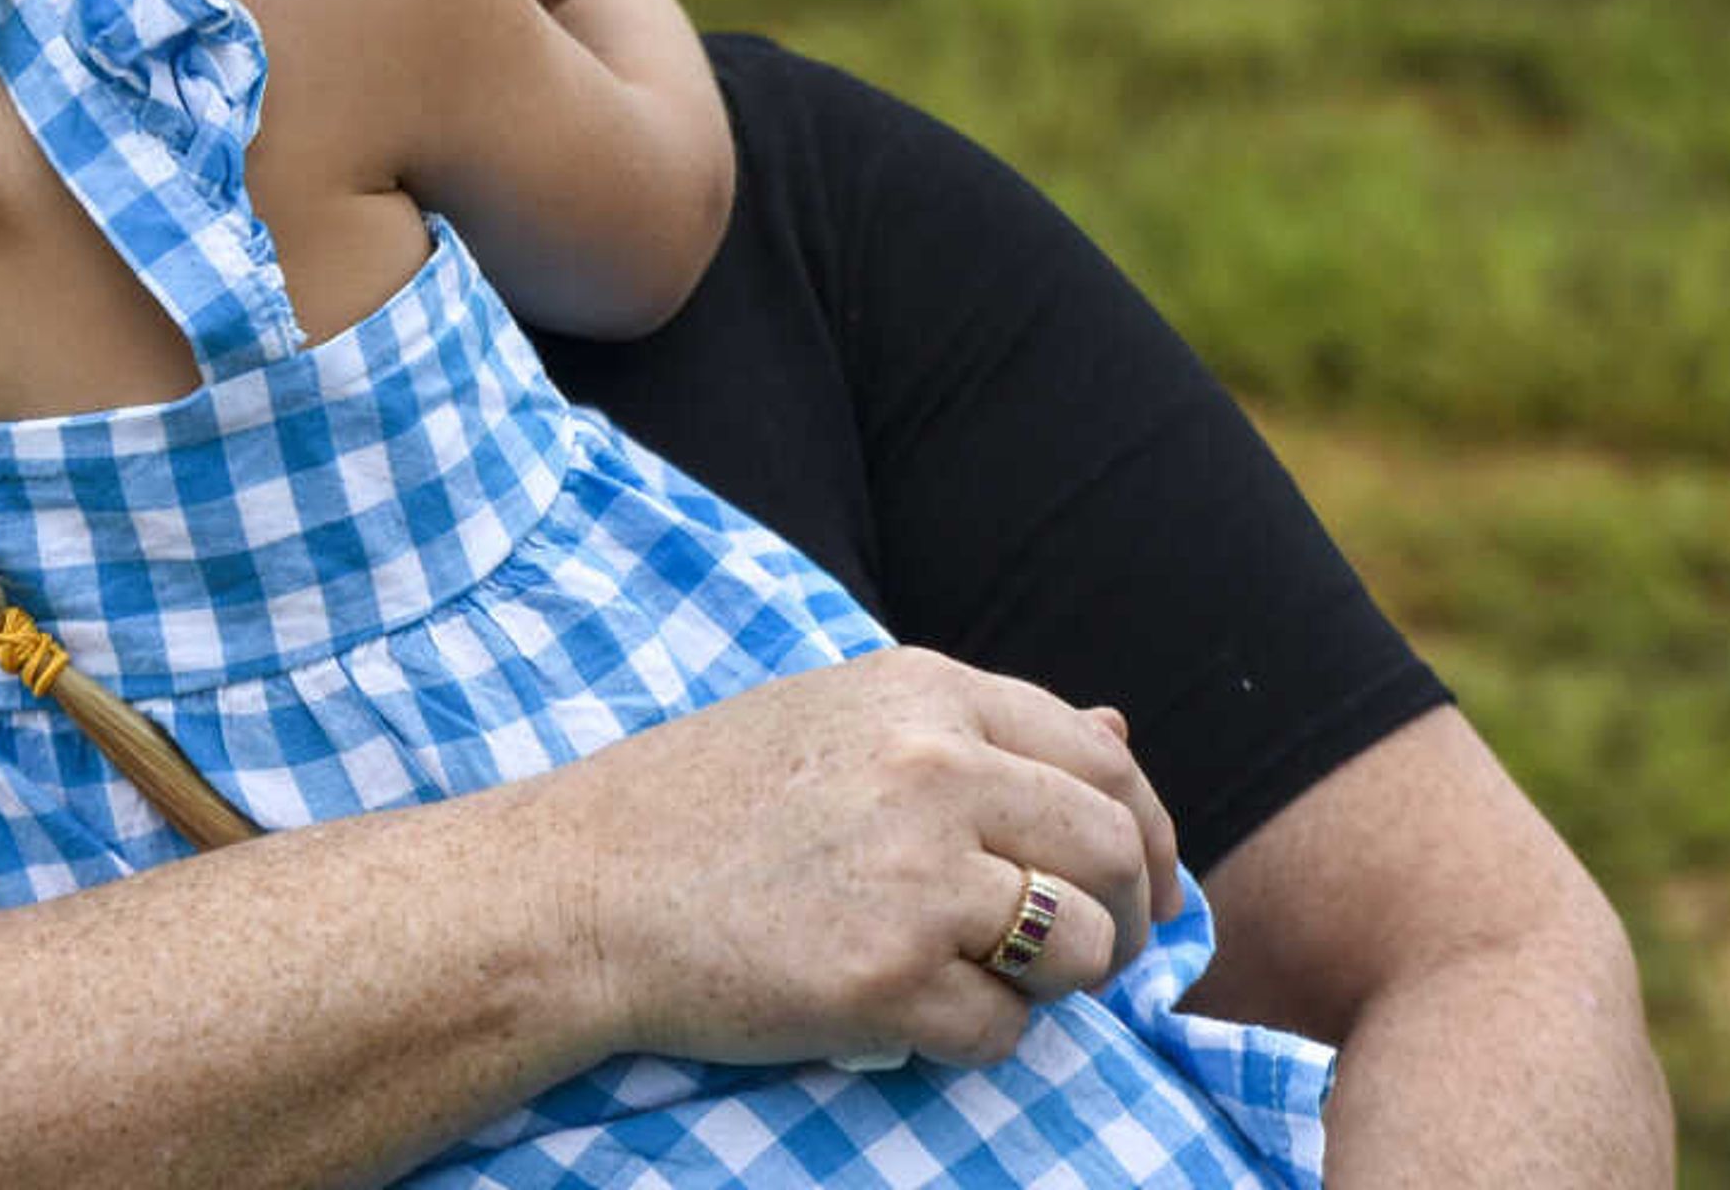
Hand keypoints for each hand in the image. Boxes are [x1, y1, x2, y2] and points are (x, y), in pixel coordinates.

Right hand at [525, 649, 1178, 1072]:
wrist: (582, 888)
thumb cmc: (703, 804)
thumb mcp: (841, 719)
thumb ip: (977, 730)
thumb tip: (1118, 736)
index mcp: (925, 693)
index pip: (1100, 761)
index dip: (1144, 833)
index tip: (1148, 884)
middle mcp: (937, 770)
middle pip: (1112, 851)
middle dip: (1126, 916)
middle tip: (1094, 954)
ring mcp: (917, 876)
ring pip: (1080, 948)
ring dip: (1056, 983)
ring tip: (988, 980)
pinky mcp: (888, 978)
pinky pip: (1004, 1030)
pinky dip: (979, 1037)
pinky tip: (915, 1014)